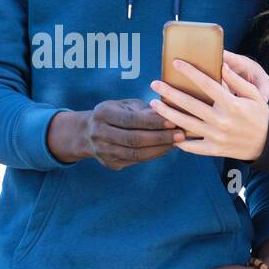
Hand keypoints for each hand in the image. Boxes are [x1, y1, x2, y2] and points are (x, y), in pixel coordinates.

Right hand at [49, 98, 185, 169]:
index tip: (173, 121)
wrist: (88, 133)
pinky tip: (166, 149)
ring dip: (160, 149)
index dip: (153, 122)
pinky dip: (153, 155)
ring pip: (136, 154)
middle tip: (181, 135)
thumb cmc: (115, 113)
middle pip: (134, 139)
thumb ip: (145, 110)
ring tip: (176, 143)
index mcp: (102, 113)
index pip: (131, 120)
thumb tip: (169, 113)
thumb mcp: (126, 105)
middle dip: (160, 137)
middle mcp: (99, 133)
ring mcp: (103, 151)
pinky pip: (136, 161)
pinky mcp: (110, 164)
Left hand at [148, 58, 268, 159]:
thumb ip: (236, 81)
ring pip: (186, 124)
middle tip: (155, 84)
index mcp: (232, 105)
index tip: (176, 63)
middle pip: (190, 104)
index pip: (207, 84)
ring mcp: (217, 137)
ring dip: (167, 113)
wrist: (268, 144)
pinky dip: (179, 141)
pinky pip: (192, 147)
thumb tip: (221, 64)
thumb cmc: (260, 116)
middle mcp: (222, 121)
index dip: (190, 72)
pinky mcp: (214, 150)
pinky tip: (169, 131)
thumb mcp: (254, 95)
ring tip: (154, 104)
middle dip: (170, 92)